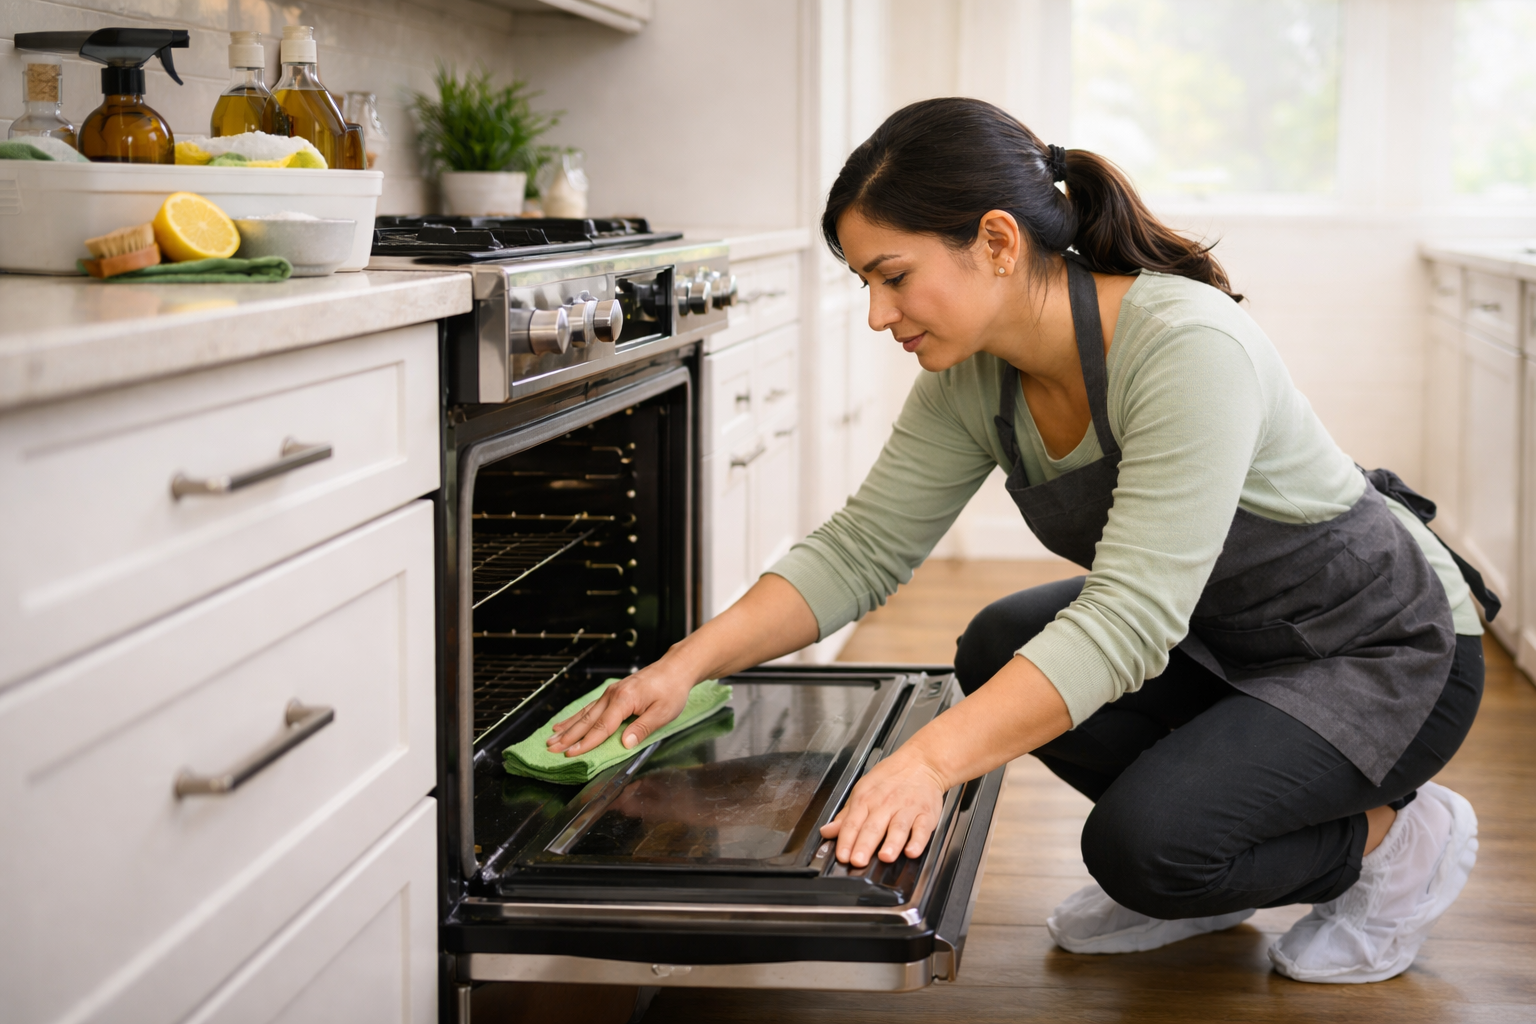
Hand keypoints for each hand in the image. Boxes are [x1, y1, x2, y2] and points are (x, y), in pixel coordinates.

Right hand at [545, 659, 693, 756]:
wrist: (675, 668)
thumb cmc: (672, 690)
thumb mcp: (663, 712)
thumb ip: (642, 728)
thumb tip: (625, 744)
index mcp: (624, 700)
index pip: (601, 727)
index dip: (586, 743)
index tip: (570, 755)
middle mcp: (612, 695)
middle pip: (587, 720)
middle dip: (568, 737)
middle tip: (550, 749)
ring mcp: (610, 693)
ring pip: (585, 713)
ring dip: (567, 728)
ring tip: (551, 738)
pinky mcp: (612, 693)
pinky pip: (590, 708)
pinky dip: (575, 717)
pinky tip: (564, 724)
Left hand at [820, 747, 946, 867]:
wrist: (921, 762)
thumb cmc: (891, 777)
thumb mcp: (863, 790)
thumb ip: (846, 815)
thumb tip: (827, 832)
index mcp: (866, 799)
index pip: (852, 823)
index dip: (846, 840)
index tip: (842, 856)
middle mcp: (885, 804)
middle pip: (873, 827)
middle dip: (864, 845)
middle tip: (858, 861)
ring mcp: (907, 809)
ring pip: (898, 827)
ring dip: (892, 843)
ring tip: (885, 857)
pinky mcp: (926, 814)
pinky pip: (922, 829)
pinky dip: (918, 841)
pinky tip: (912, 851)